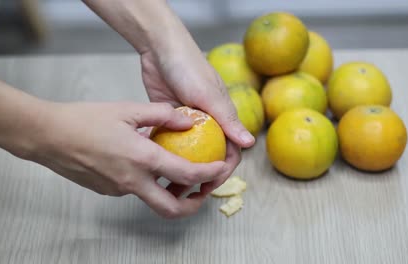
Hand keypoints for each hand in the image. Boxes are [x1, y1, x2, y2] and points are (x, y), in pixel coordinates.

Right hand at [31, 101, 227, 217]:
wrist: (48, 136)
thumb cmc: (85, 120)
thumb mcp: (128, 109)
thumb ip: (162, 114)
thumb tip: (188, 120)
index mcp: (142, 159)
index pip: (186, 174)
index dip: (209, 174)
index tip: (220, 169)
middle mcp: (132, 181)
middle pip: (172, 209)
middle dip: (194, 204)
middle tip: (203, 191)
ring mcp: (118, 189)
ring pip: (153, 199)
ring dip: (170, 192)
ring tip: (176, 172)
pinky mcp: (107, 190)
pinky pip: (134, 189)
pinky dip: (147, 181)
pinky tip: (143, 161)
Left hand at [140, 42, 254, 191]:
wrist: (160, 49)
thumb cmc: (188, 67)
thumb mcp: (208, 95)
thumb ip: (227, 119)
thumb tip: (250, 144)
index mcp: (222, 118)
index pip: (229, 152)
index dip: (222, 171)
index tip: (208, 184)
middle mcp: (207, 123)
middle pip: (209, 157)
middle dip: (201, 177)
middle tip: (187, 191)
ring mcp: (188, 123)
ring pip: (189, 154)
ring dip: (183, 170)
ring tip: (169, 185)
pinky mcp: (169, 120)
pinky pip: (171, 143)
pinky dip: (167, 155)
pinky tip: (156, 167)